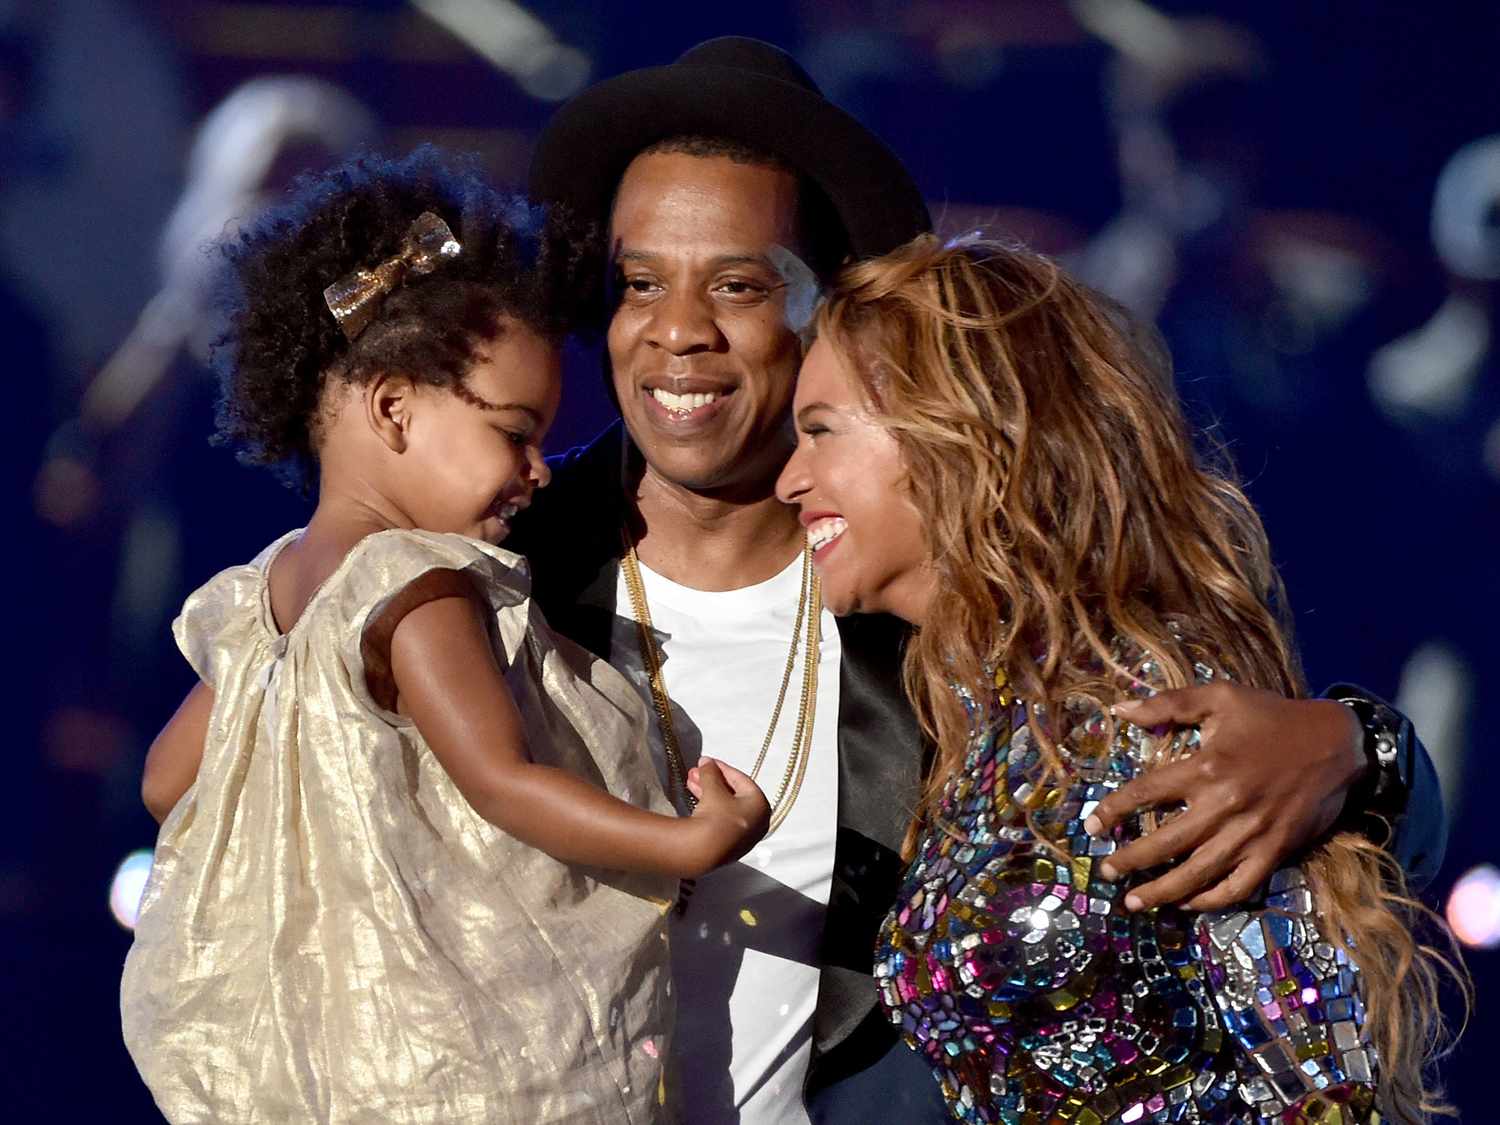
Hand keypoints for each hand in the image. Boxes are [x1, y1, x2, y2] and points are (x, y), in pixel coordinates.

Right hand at [682, 758, 770, 873]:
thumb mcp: (713, 789)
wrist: (703, 851)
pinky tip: (696, 799)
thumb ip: (711, 772)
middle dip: (713, 780)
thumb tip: (706, 763)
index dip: (722, 768)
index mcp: (761, 805)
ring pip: (726, 807)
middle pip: (733, 794)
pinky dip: (711, 807)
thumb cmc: (716, 818)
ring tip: (691, 783)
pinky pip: (722, 820)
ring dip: (709, 792)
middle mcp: (757, 822)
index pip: (742, 780)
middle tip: (697, 772)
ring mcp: (744, 836)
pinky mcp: (730, 845)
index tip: (708, 762)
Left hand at [1084, 683, 1364, 911]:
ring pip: (1198, 873)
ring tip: (1134, 902)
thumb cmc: (1272, 716)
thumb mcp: (1221, 697)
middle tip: (1105, 872)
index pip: (1146, 793)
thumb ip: (1169, 703)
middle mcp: (1225, 806)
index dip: (1113, 811)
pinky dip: (1212, 900)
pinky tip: (1188, 904)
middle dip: (1130, 861)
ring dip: (1162, 892)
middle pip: (1166, 842)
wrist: (1337, 742)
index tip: (1091, 826)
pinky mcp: (1275, 852)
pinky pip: (1239, 886)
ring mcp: (1251, 834)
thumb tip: (1120, 709)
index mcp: (1206, 767)